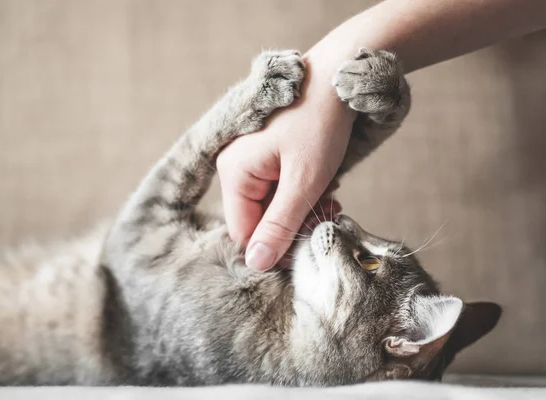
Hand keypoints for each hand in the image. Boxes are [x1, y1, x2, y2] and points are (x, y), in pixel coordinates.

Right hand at [217, 54, 357, 270]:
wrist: (339, 76)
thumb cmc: (320, 122)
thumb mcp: (304, 181)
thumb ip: (280, 225)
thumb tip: (257, 264)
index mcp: (235, 172)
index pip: (243, 231)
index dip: (275, 246)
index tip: (309, 246)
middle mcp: (235, 166)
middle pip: (258, 219)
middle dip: (294, 223)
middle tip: (329, 216)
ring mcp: (251, 159)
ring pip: (273, 206)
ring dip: (303, 209)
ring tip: (332, 199)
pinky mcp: (268, 155)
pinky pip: (280, 189)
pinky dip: (303, 193)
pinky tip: (327, 186)